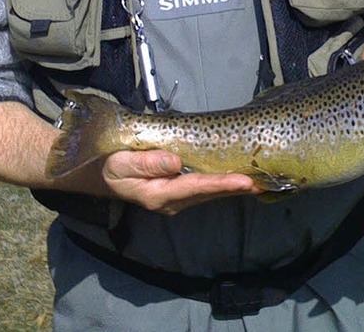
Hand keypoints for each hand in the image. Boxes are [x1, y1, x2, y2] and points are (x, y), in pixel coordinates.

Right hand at [102, 150, 262, 214]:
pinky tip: (237, 180)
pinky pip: (204, 190)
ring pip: (209, 194)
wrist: (101, 176)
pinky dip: (222, 185)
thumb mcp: (122, 163)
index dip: (220, 184)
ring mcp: (175, 199)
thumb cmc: (110, 166)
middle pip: (208, 194)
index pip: (195, 187)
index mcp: (158, 194)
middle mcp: (171, 201)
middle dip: (235, 188)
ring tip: (258, 182)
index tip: (243, 181)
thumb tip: (175, 162)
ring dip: (232, 188)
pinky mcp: (177, 191)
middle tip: (262, 182)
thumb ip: (147, 162)